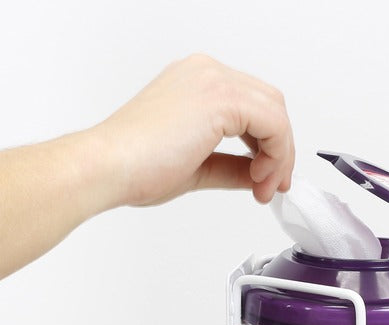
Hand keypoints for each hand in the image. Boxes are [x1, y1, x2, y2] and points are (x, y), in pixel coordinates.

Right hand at [91, 54, 294, 207]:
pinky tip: (258, 178)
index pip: (253, 105)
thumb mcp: (198, 166)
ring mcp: (214, 81)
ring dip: (279, 155)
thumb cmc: (135, 166)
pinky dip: (275, 154)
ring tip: (263, 187)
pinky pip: (273, 123)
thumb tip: (256, 174)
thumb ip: (231, 166)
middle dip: (279, 149)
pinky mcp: (221, 98)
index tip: (265, 179)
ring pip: (276, 113)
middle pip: (270, 104)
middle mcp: (207, 73)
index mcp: (197, 82)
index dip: (269, 144)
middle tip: (272, 185)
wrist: (108, 166)